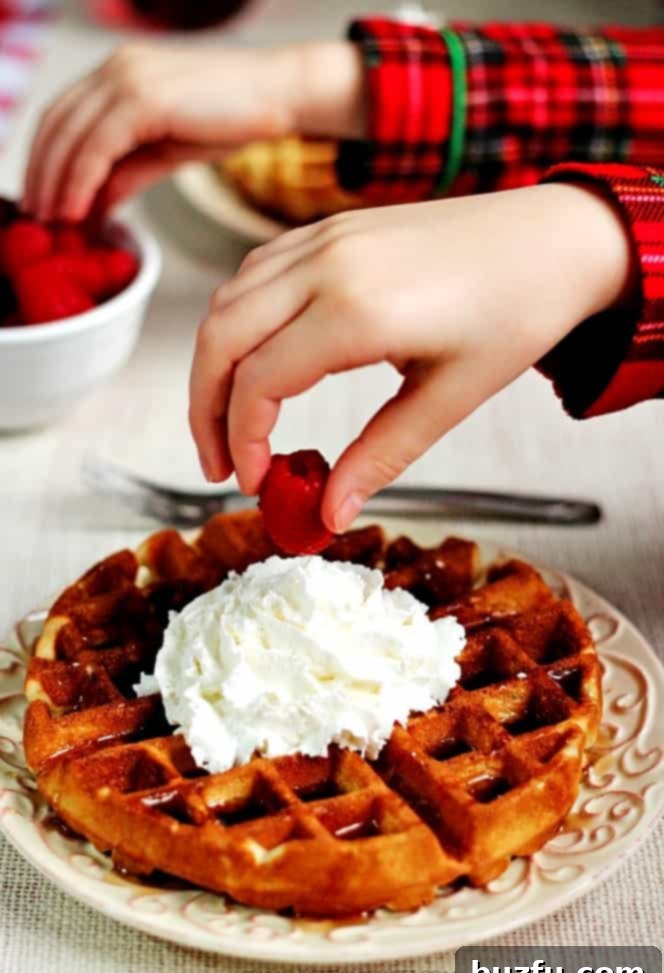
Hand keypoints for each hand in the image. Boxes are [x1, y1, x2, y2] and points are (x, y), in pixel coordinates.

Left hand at [23, 40, 364, 220]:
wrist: (276, 96)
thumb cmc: (231, 118)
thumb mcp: (166, 151)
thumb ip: (128, 171)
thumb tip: (96, 202)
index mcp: (118, 74)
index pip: (62, 117)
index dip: (45, 161)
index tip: (42, 201)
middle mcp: (115, 68)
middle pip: (56, 124)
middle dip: (41, 175)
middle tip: (39, 220)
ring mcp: (127, 77)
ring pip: (70, 135)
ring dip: (57, 183)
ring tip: (56, 222)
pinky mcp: (143, 97)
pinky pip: (97, 145)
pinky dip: (82, 180)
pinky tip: (80, 209)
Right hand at [189, 182, 633, 532]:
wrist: (554, 239)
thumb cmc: (517, 312)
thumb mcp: (450, 398)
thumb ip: (380, 456)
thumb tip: (328, 514)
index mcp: (357, 308)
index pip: (258, 380)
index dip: (242, 440)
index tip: (253, 482)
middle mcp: (326, 263)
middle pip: (220, 336)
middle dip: (204, 408)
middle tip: (220, 464)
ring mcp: (324, 237)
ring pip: (227, 300)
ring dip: (213, 363)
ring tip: (230, 421)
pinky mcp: (330, 228)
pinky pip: (256, 272)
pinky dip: (238, 321)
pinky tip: (256, 360)